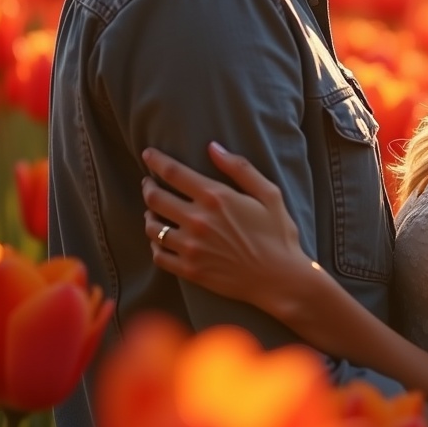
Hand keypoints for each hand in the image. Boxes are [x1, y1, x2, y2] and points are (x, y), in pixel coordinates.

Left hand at [142, 142, 313, 318]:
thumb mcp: (269, 194)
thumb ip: (240, 168)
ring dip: (148, 215)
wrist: (280, 279)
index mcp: (216, 197)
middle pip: (156, 198)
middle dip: (148, 186)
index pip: (173, 172)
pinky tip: (160, 239)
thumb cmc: (278, 234)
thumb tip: (213, 147)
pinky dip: (154, 245)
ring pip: (153, 228)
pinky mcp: (190, 270)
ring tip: (152, 211)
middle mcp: (198, 221)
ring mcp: (191, 248)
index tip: (148, 154)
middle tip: (148, 183)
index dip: (156, 161)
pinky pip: (158, 255)